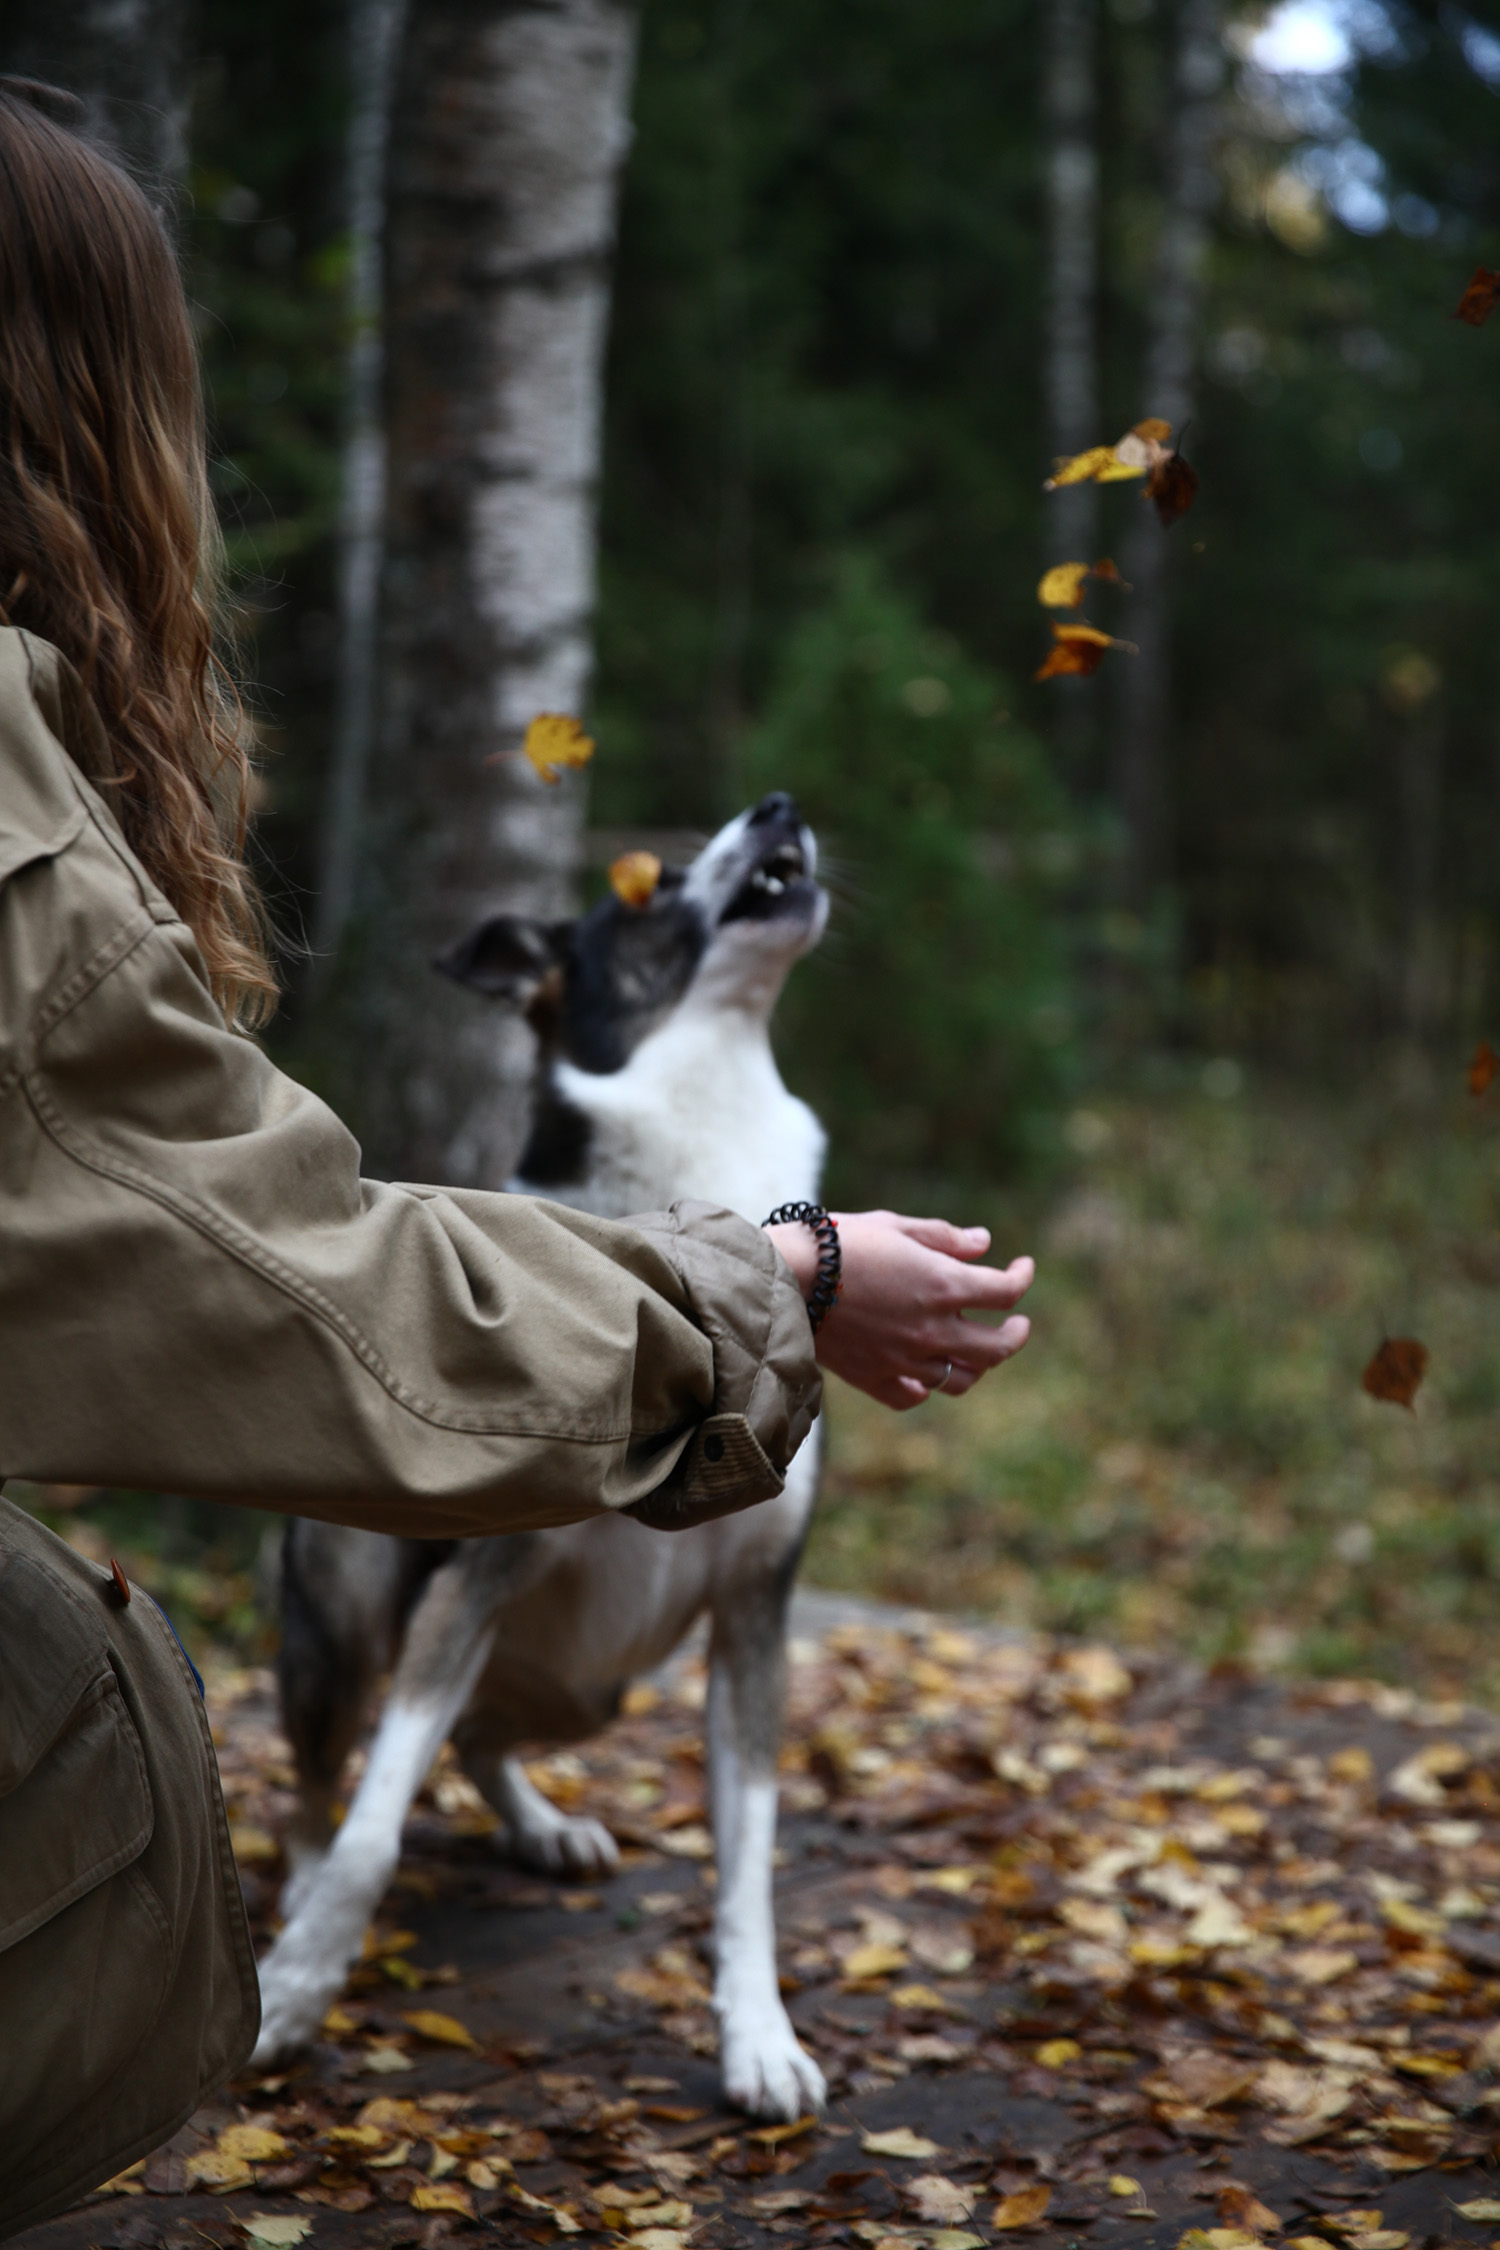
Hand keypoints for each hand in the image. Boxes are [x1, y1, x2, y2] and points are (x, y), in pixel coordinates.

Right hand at [767, 1211, 1032, 1410]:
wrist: (782, 1278)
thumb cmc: (836, 1242)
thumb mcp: (894, 1225)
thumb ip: (943, 1237)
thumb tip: (984, 1243)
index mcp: (943, 1285)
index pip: (1006, 1292)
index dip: (1023, 1278)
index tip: (1022, 1268)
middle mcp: (932, 1328)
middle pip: (997, 1348)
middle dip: (1015, 1334)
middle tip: (1016, 1323)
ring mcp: (904, 1358)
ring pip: (961, 1378)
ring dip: (978, 1364)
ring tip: (976, 1349)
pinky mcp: (873, 1377)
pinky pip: (913, 1395)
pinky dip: (926, 1387)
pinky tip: (925, 1373)